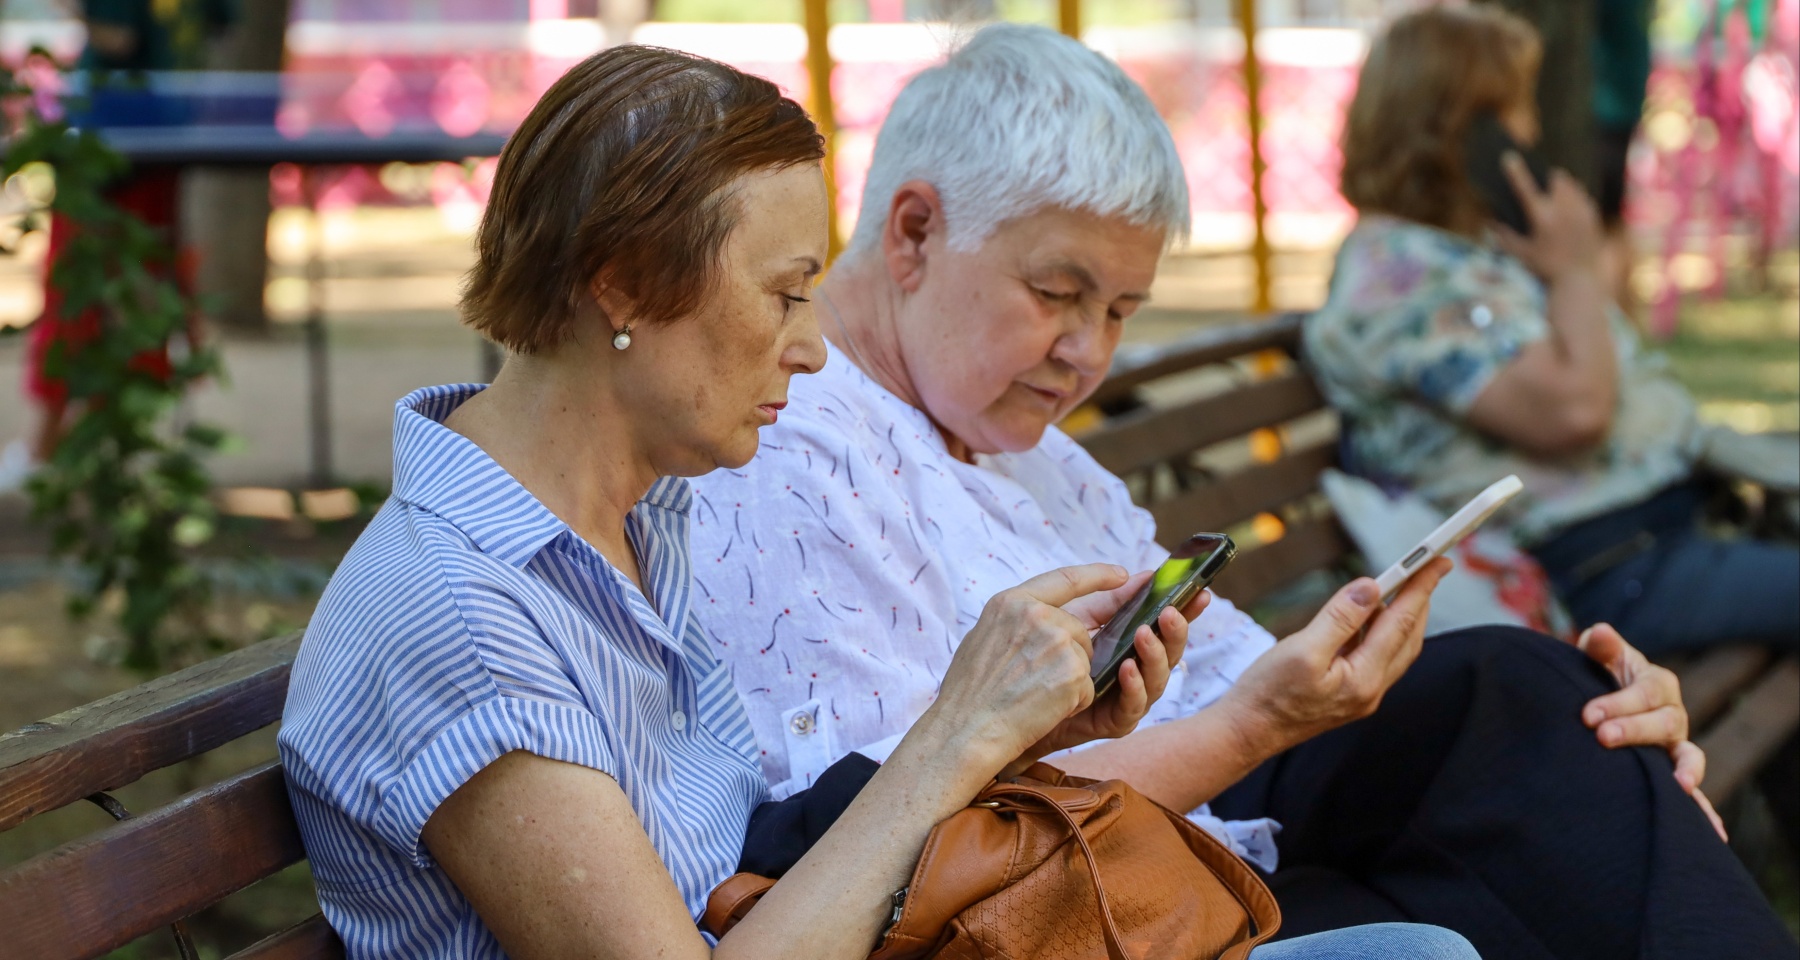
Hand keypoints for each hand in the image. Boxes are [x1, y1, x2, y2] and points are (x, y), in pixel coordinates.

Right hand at [924, 563, 1131, 777]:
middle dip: (1069, 656)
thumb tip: (1042, 615)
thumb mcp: (984, 637)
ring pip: (1084, 659)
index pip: (1064, 579)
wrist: (967, 730)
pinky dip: (1071, 703)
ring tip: (1031, 696)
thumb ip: (1016, 621)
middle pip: (1078, 630)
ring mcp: (1058, 640)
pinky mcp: (1074, 671)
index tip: (1122, 575)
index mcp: (1011, 602)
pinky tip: (1042, 709)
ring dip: (1068, 681)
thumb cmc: (969, 693)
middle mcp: (1037, 614)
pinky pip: (1088, 688)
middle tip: (1032, 682)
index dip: (1097, 575)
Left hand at [1005, 572, 1200, 771]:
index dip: (1187, 610)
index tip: (1200, 592)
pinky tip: (1127, 668)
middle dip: (1173, 632)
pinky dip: (1134, 686)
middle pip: (1170, 653)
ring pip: (1157, 679)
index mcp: (1135, 645)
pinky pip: (1132, 706)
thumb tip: (1142, 575)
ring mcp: (1130, 698)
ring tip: (1144, 634)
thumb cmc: (1048, 657)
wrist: (1019, 702)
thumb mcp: (1079, 619)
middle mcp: (1140, 672)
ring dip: (1153, 655)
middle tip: (1170, 612)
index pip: (1167, 627)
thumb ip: (1111, 601)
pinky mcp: (1115, 722)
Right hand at [1219, 560, 1452, 759]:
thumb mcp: (1302, 649)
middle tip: (1427, 569)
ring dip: (1402, 616)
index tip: (1439, 561)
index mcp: (1364, 679)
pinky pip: (1377, 658)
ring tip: (1398, 587)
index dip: (1421, 588)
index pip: (1402, 623)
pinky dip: (1381, 633)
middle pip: (1408, 637)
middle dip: (1420, 600)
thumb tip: (1369, 588)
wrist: (1247, 733)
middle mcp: (1371, 690)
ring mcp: (1362, 696)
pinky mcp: (1350, 696)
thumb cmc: (1268, 694)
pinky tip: (1368, 619)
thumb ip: (1340, 618)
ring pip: (1396, 649)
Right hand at [1492, 155, 1603, 283]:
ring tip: (1554, 190)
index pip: (1525, 187)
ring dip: (1561, 184)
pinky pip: (1582, 196)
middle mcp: (1563, 209)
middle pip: (1555, 179)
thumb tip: (1490, 222)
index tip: (1509, 156)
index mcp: (1542, 217)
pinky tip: (1569, 205)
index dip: (1516, 170)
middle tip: (1541, 180)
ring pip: (1571, 184)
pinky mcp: (1592, 215)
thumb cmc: (1546, 268)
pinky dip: (1574, 196)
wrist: (1580, 278)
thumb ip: (1504, 236)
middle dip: (1547, 176)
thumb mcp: (1521, 254)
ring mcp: (1580, 210)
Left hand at [1576, 623, 1726, 841]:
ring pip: (1688, 757)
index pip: (1642, 693)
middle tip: (1602, 737)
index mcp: (1657, 683)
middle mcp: (1673, 714)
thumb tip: (1600, 633)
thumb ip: (1601, 646)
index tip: (1587, 715)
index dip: (1617, 703)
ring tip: (1679, 786)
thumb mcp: (1599, 656)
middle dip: (1634, 731)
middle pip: (1663, 724)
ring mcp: (1675, 745)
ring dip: (1684, 772)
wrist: (1600, 700)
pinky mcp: (1672, 771)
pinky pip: (1692, 791)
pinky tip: (1714, 832)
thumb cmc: (1598, 674)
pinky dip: (1704, 809)